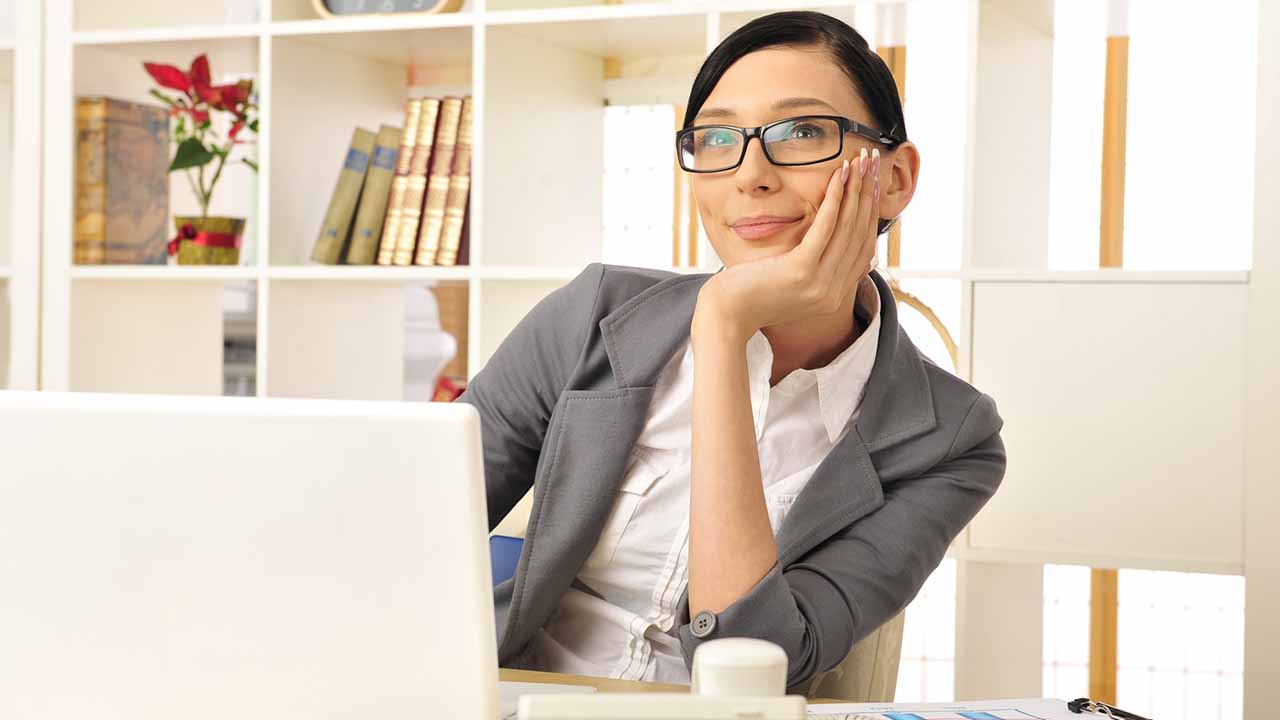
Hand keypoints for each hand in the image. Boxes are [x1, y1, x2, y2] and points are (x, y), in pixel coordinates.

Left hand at [695, 148, 880, 343]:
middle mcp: (833, 293)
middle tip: (873, 163)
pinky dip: (834, 200)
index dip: (871, 213)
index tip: (874, 186)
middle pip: (860, 235)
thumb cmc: (750, 295)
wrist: (726, 316)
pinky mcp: (801, 272)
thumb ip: (814, 270)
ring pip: (847, 228)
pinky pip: (824, 229)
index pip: (863, 249)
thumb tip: (828, 244)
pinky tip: (839, 176)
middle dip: (869, 194)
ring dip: (856, 189)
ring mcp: (819, 285)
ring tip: (861, 161)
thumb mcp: (790, 284)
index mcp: (834, 296)